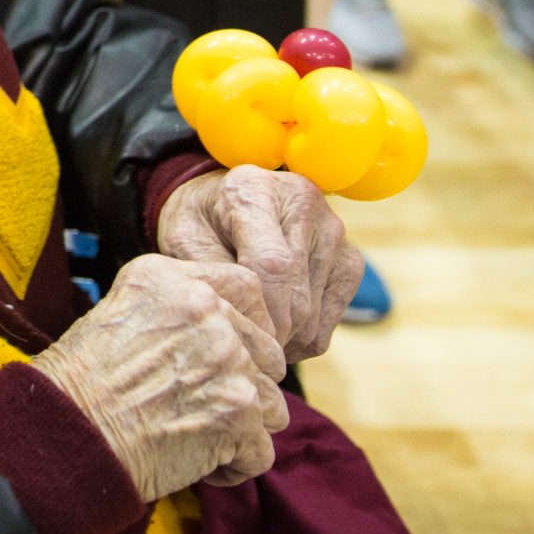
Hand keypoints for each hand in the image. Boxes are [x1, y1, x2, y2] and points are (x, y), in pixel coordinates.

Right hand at [34, 255, 289, 500]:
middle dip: (242, 386)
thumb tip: (225, 331)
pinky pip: (260, 452)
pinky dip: (231, 467)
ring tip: (189, 434)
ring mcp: (228, 361)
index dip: (249, 326)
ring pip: (272, 406)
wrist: (63, 435)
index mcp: (176, 282)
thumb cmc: (80, 383)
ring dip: (239, 429)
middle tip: (192, 405)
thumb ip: (177, 309)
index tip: (229, 352)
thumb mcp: (120, 312)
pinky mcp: (238, 413)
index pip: (249, 287)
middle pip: (267, 354)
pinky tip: (191, 461)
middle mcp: (208, 312)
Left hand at [157, 165, 364, 361]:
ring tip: (250, 329)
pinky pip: (328, 323)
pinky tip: (274, 326)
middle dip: (266, 334)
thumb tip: (240, 322)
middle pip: (296, 298)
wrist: (227, 201)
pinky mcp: (350, 260)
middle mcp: (304, 203)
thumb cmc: (200, 222)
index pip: (272, 265)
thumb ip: (209, 275)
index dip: (259, 313)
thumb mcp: (183, 239)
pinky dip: (300, 338)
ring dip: (281, 341)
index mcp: (255, 190)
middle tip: (237, 343)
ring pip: (312, 318)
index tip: (239, 337)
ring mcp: (334, 231)